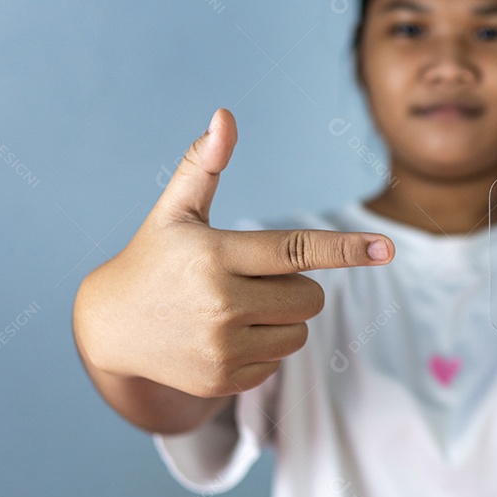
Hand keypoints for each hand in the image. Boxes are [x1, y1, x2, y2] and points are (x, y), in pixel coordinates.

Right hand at [74, 108, 393, 397]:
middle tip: (248, 280)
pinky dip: (262, 348)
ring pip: (298, 332)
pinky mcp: (223, 380)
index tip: (386, 248)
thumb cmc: (154, 258)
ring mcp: (222, 348)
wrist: (110, 328)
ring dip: (282, 318)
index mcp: (216, 255)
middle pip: (309, 297)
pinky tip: (222, 336)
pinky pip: (278, 362)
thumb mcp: (175, 211)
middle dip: (293, 286)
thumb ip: (205, 165)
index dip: (345, 248)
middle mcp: (221, 304)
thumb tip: (225, 116)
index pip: (296, 249)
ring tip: (234, 308)